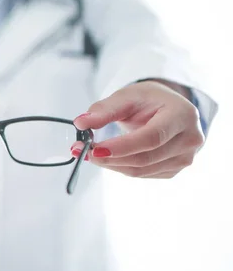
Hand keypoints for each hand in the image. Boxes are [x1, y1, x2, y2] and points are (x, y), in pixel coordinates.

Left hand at [71, 80, 204, 178]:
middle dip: (109, 158)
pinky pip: (142, 174)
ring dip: (111, 164)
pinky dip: (120, 167)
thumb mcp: (126, 96)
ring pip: (141, 170)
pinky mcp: (174, 169)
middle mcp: (189, 139)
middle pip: (145, 158)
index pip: (151, 138)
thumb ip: (104, 110)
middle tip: (80, 151)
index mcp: (182, 115)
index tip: (94, 149)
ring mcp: (185, 158)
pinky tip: (107, 157)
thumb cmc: (148, 100)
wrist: (167, 108)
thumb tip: (81, 123)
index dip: (122, 147)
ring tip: (88, 153)